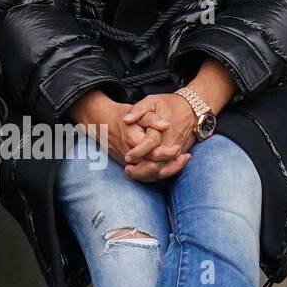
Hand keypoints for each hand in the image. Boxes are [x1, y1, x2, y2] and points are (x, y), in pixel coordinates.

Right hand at [68, 89, 184, 182]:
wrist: (101, 121)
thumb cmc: (121, 115)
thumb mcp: (139, 111)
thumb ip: (152, 119)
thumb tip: (166, 125)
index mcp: (133, 141)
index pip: (154, 154)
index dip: (168, 153)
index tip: (178, 148)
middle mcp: (130, 155)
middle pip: (153, 168)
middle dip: (171, 165)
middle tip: (184, 157)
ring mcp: (128, 162)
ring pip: (149, 175)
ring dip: (167, 171)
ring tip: (181, 162)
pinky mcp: (128, 165)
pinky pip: (144, 176)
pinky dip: (157, 174)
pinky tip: (169, 166)